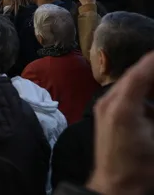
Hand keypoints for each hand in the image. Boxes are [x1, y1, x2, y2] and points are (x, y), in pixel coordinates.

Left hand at [87, 51, 153, 194]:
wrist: (115, 187)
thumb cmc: (140, 167)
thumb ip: (153, 108)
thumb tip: (152, 98)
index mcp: (122, 105)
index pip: (141, 72)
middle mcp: (109, 101)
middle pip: (135, 76)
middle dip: (152, 71)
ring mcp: (104, 108)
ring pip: (130, 85)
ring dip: (148, 83)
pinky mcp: (106, 116)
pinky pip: (125, 96)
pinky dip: (141, 94)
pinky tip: (150, 99)